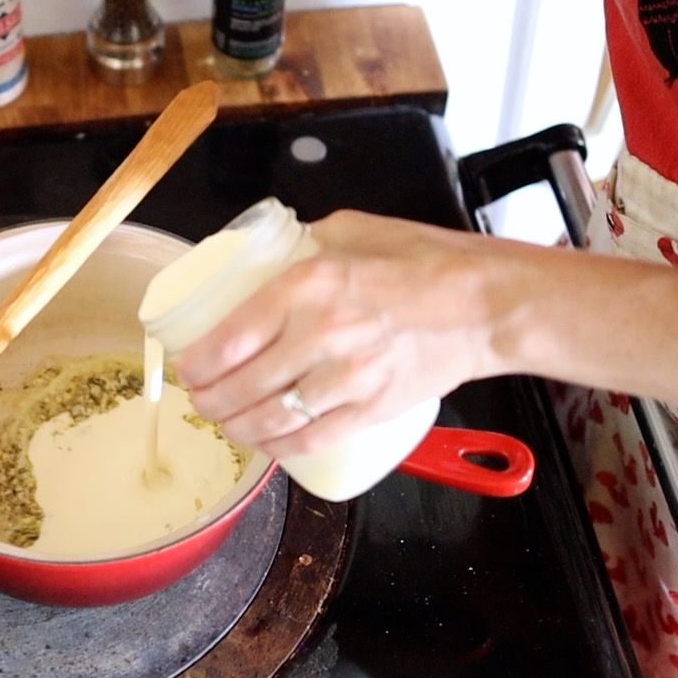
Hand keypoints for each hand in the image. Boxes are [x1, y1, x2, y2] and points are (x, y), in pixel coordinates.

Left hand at [173, 211, 502, 460]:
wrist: (488, 304)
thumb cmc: (428, 262)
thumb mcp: (355, 230)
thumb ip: (306, 243)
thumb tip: (268, 253)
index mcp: (310, 283)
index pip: (230, 336)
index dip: (198, 363)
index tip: (188, 367)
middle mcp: (323, 333)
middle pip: (242, 385)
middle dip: (209, 400)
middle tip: (200, 398)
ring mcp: (348, 377)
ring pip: (271, 418)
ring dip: (236, 426)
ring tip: (225, 421)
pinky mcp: (372, 408)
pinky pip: (311, 439)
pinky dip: (279, 448)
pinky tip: (264, 443)